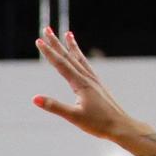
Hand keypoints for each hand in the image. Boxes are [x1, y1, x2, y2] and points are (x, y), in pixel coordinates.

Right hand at [33, 27, 147, 141]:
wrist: (121, 126)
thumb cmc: (98, 123)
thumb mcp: (73, 117)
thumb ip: (54, 106)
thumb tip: (35, 99)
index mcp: (81, 84)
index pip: (61, 64)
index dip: (49, 53)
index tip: (39, 41)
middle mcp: (87, 78)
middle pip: (69, 56)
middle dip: (56, 43)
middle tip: (47, 29)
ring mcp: (94, 80)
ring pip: (79, 59)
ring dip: (71, 46)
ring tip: (68, 34)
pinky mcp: (97, 85)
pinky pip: (86, 66)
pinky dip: (80, 57)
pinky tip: (79, 56)